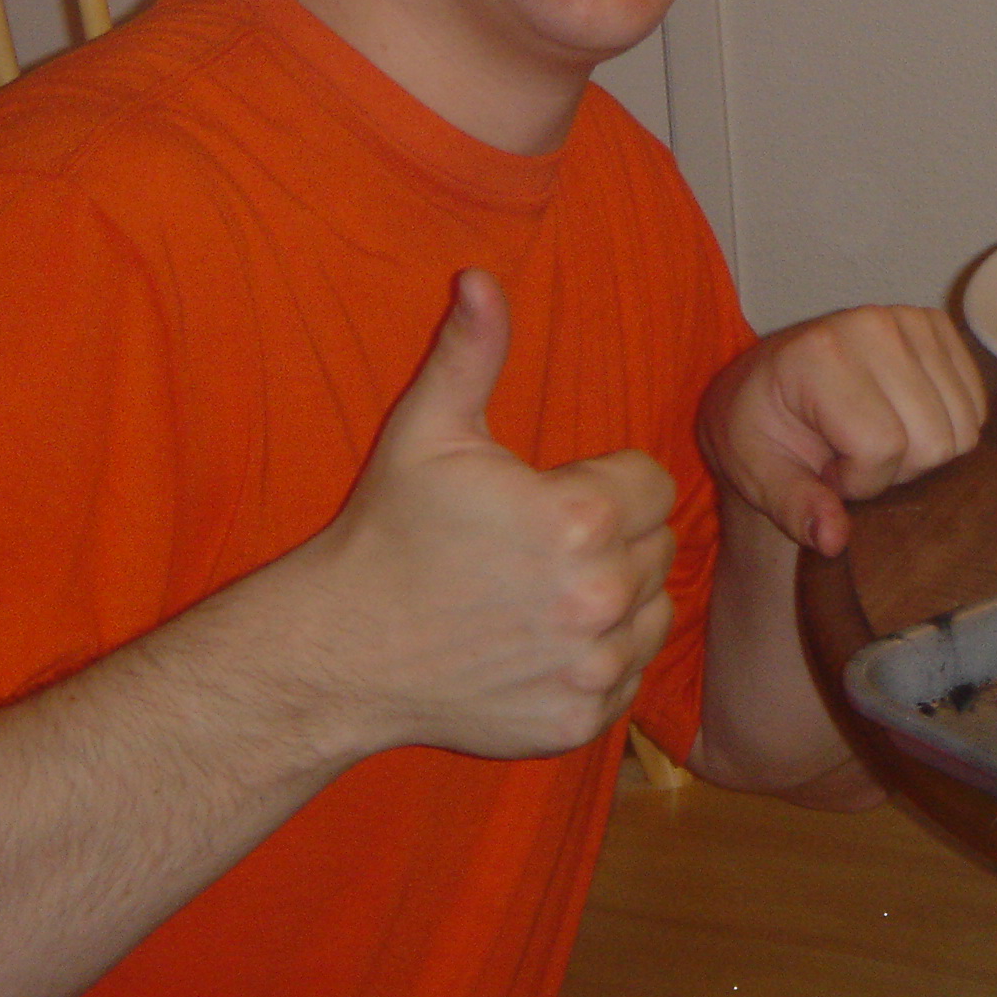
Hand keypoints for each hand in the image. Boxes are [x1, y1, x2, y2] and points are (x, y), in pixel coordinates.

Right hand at [287, 270, 678, 759]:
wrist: (340, 651)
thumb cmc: (389, 533)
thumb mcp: (428, 431)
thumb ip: (471, 352)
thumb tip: (481, 276)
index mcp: (580, 518)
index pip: (651, 483)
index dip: (606, 482)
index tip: (554, 495)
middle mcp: (599, 596)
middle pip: (656, 547)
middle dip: (612, 538)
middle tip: (541, 546)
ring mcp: (592, 666)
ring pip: (653, 611)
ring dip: (617, 598)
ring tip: (545, 590)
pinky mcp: (580, 719)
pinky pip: (630, 676)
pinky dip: (601, 659)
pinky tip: (543, 641)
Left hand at [698, 306, 985, 557]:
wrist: (767, 381)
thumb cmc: (760, 426)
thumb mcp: (756, 473)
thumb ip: (794, 507)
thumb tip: (834, 539)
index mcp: (819, 355)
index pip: (883, 446)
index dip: (860, 480)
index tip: (827, 470)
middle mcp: (872, 325)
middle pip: (934, 440)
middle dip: (895, 468)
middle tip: (852, 456)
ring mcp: (911, 320)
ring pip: (963, 427)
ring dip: (922, 450)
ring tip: (874, 437)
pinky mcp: (936, 327)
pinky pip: (976, 405)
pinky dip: (946, 427)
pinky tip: (902, 420)